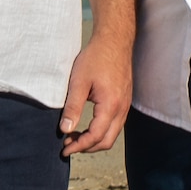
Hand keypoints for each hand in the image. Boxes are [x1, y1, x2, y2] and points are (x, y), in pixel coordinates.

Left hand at [59, 31, 130, 156]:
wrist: (114, 41)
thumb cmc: (96, 57)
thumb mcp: (79, 82)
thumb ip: (72, 107)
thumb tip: (65, 129)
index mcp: (111, 105)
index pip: (96, 136)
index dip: (79, 146)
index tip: (64, 148)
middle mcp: (122, 109)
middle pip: (106, 141)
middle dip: (86, 148)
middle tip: (68, 145)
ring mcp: (125, 106)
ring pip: (112, 134)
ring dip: (94, 140)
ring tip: (74, 136)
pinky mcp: (124, 101)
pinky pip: (115, 124)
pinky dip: (101, 131)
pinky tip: (87, 125)